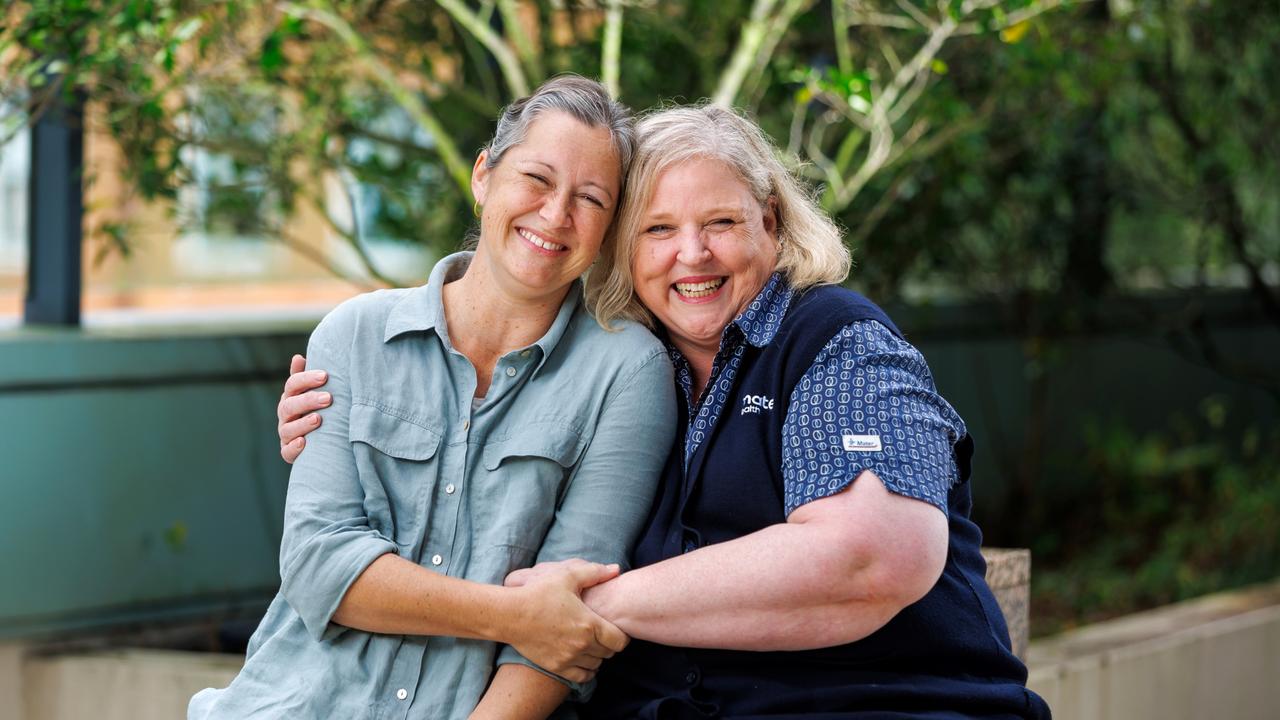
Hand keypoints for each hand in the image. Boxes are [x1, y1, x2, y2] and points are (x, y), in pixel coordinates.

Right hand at [278, 354, 331, 462]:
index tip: (325, 376)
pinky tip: (304, 442)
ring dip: (302, 424)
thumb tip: (298, 357)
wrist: (321, 439)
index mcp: (291, 396)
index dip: (306, 379)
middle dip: (308, 401)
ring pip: (288, 429)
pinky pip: (287, 451)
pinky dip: (294, 448)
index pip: (292, 384)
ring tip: (318, 419)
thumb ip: (307, 376)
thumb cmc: (318, 408)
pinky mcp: (289, 452)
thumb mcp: (314, 392)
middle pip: (289, 406)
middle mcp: (286, 415)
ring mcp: (286, 434)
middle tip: (328, 398)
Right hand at [504, 560, 628, 682]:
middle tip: (602, 633)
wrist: (510, 614)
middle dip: (609, 643)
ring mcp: (568, 658)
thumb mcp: (567, 576)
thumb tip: (616, 569)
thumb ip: (594, 572)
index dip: (622, 635)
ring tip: (591, 644)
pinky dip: (586, 670)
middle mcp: (582, 645)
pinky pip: (581, 677)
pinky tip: (582, 658)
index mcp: (589, 624)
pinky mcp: (556, 666)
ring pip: (596, 665)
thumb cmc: (539, 592)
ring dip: (597, 656)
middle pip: (609, 653)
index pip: (620, 641)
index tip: (615, 628)